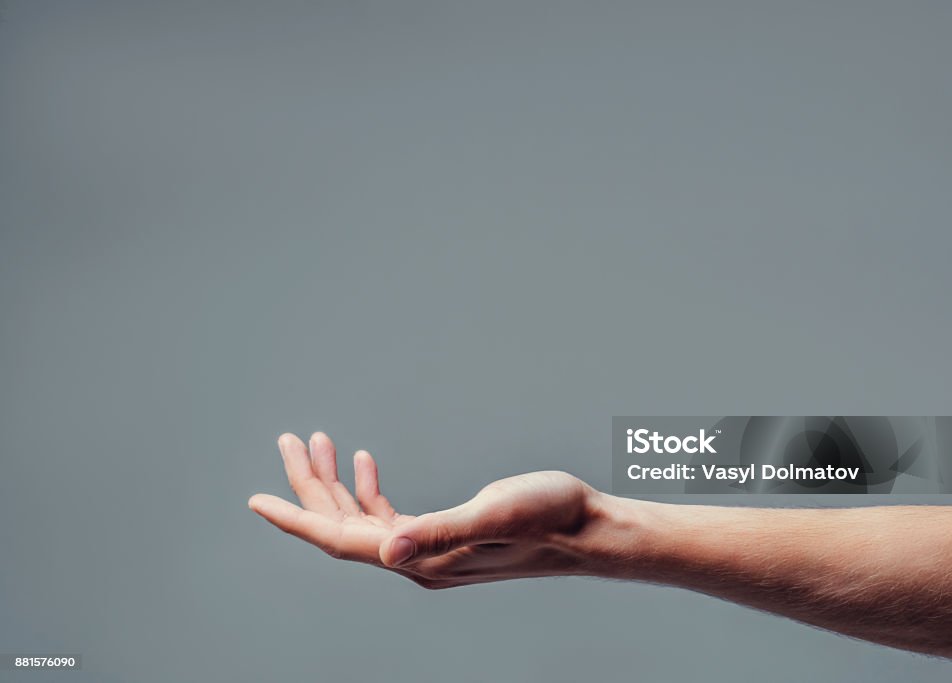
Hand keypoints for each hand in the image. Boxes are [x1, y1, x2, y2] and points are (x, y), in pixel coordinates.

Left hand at [248, 433, 601, 588]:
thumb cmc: (549, 517)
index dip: (296, 518)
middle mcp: (418, 559)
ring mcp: (429, 548)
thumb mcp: (493, 514)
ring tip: (318, 441)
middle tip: (288, 441)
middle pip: (344, 526)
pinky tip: (365, 463)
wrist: (588, 529)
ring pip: (363, 517)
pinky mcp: (444, 535)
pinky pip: (389, 515)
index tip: (256, 500)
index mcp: (422, 558)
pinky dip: (370, 488)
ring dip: (338, 482)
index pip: (341, 540)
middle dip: (311, 485)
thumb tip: (384, 547)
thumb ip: (437, 531)